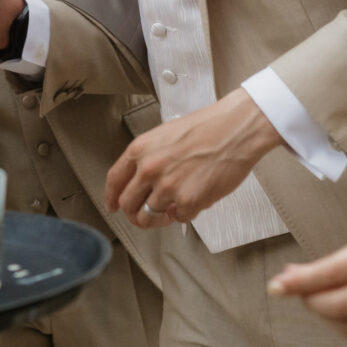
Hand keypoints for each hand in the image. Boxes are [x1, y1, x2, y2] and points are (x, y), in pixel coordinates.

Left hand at [104, 89, 281, 227]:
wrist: (234, 130)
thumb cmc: (207, 128)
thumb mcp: (165, 135)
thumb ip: (149, 158)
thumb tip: (142, 182)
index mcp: (140, 150)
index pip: (114, 180)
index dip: (111, 197)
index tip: (113, 206)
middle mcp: (149, 169)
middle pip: (128, 204)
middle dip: (133, 213)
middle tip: (143, 215)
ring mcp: (167, 187)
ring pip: (150, 216)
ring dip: (161, 216)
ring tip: (174, 206)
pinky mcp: (187, 202)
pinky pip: (178, 218)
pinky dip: (185, 214)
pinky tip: (194, 200)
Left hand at [267, 210, 346, 345]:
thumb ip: (345, 259)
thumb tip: (298, 276)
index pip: (330, 273)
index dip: (298, 284)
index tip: (276, 287)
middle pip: (337, 307)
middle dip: (311, 302)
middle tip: (301, 293)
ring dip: (329, 320)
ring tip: (323, 304)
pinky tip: (345, 319)